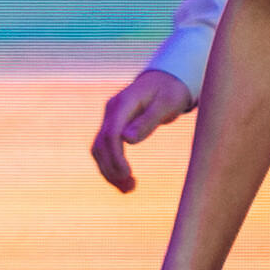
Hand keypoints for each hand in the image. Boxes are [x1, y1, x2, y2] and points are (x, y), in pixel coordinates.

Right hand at [91, 70, 192, 192]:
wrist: (165, 79)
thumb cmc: (170, 91)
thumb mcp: (166, 104)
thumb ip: (148, 121)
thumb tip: (128, 140)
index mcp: (123, 104)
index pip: (110, 134)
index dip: (116, 157)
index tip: (128, 175)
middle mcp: (111, 112)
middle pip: (100, 144)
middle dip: (111, 168)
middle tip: (130, 189)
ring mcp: (110, 119)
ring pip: (99, 149)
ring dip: (109, 170)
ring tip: (128, 189)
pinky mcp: (113, 126)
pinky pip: (106, 148)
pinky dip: (111, 165)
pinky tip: (124, 179)